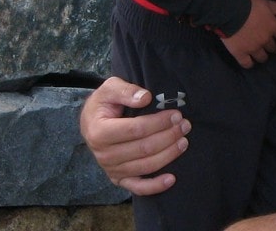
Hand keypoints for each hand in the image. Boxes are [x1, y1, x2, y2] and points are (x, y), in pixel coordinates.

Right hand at [79, 77, 190, 194]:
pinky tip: (171, 179)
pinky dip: (156, 186)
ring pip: (146, 166)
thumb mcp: (110, 88)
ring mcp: (111, 169)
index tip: (176, 115)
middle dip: (169, 136)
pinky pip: (138, 187)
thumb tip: (146, 98)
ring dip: (169, 155)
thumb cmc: (103, 104)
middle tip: (185, 125)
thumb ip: (126, 91)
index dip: (159, 123)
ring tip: (184, 141)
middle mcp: (104, 154)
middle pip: (144, 149)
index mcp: (100, 132)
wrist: (91, 123)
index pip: (136, 129)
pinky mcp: (119, 179)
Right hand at [221, 0, 275, 68]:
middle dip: (273, 48)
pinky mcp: (241, 53)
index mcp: (272, 26)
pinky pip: (247, 63)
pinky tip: (249, 63)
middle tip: (271, 48)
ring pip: (262, 57)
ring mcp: (253, 48)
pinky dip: (249, 64)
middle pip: (272, 48)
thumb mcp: (264, 2)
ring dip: (263, 56)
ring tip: (261, 56)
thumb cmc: (248, 5)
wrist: (230, 13)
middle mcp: (265, 39)